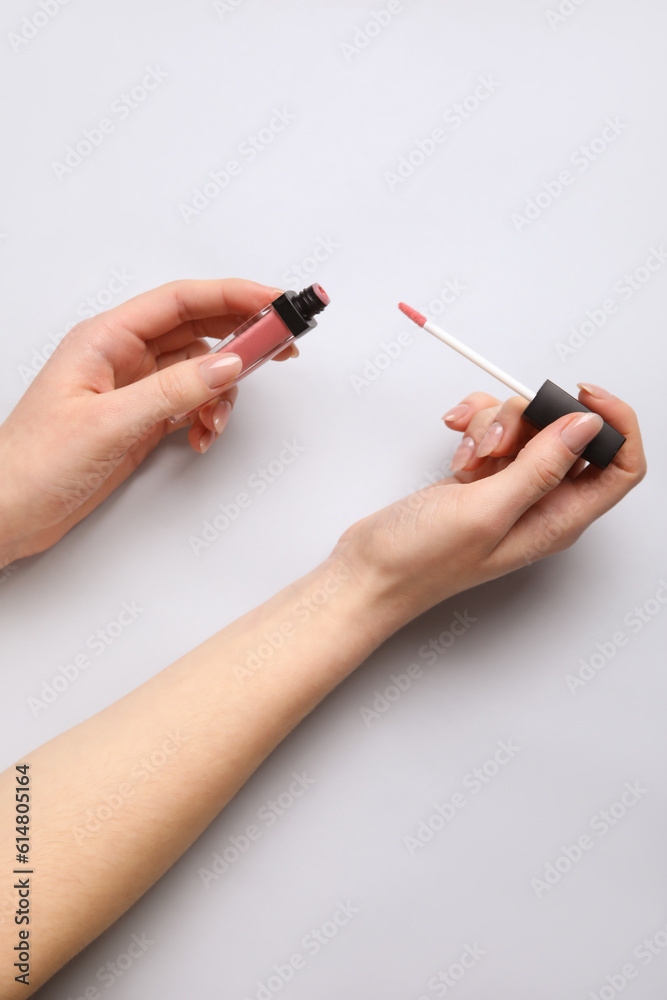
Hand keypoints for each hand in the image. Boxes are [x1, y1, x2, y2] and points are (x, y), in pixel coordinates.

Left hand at [0, 278, 292, 562]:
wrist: (11, 513)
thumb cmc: (33, 463)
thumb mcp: (109, 422)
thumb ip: (173, 389)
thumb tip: (227, 362)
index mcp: (104, 338)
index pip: (181, 301)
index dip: (233, 295)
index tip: (275, 301)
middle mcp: (121, 357)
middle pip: (197, 329)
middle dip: (241, 337)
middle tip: (281, 347)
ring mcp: (133, 389)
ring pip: (199, 371)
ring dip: (221, 392)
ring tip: (215, 419)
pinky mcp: (140, 419)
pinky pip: (190, 404)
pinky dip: (206, 417)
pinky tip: (200, 436)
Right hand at [336, 384, 645, 628]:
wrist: (370, 571)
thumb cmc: (422, 561)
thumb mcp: (486, 511)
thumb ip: (541, 467)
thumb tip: (587, 426)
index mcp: (559, 519)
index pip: (620, 466)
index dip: (613, 424)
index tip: (581, 395)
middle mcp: (542, 504)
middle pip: (567, 434)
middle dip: (532, 420)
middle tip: (497, 439)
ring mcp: (510, 488)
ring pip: (526, 426)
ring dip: (495, 424)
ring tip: (467, 453)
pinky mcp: (482, 477)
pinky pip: (493, 431)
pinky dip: (475, 426)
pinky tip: (455, 441)